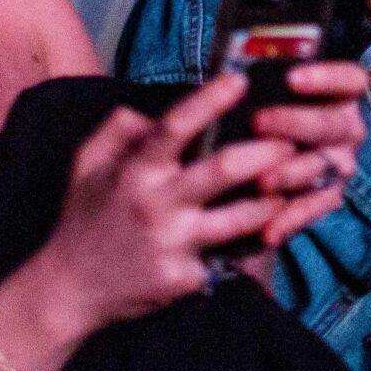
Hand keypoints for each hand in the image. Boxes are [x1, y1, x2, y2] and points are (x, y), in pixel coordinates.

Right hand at [19, 73, 296, 347]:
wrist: (70, 291)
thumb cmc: (84, 219)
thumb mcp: (86, 164)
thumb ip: (118, 128)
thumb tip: (153, 111)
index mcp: (134, 172)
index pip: (175, 127)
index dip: (209, 100)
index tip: (240, 79)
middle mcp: (156, 206)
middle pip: (223, 171)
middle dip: (266, 152)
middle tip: (293, 140)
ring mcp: (173, 246)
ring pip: (241, 219)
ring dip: (275, 200)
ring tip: (300, 183)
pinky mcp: (186, 280)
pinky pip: (229, 255)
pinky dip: (253, 242)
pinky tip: (277, 229)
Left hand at [245, 61, 369, 246]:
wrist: (259, 159)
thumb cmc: (263, 111)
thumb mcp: (266, 93)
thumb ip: (260, 85)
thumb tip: (231, 75)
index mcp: (340, 95)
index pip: (352, 80)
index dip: (328, 77)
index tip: (291, 77)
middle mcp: (347, 129)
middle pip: (333, 124)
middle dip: (295, 122)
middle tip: (258, 121)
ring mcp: (341, 163)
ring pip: (324, 166)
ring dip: (292, 173)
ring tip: (262, 181)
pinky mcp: (329, 196)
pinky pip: (316, 208)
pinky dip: (292, 220)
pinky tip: (268, 231)